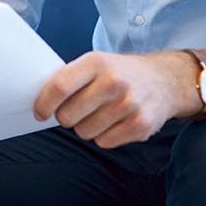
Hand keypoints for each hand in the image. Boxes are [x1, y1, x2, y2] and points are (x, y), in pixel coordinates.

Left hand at [34, 50, 196, 148]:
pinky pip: (104, 142)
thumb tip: (40, 100)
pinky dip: (104, 136)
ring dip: (86, 127)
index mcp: (96, 62)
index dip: (44, 104)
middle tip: (76, 110)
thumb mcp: (95, 63)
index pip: (59, 87)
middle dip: (66, 117)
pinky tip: (114, 122)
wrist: (165, 80)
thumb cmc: (120, 73)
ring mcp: (129, 104)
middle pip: (68, 116)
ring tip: (99, 113)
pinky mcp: (141, 125)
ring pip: (84, 132)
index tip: (39, 113)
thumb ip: (69, 78)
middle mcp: (114, 82)